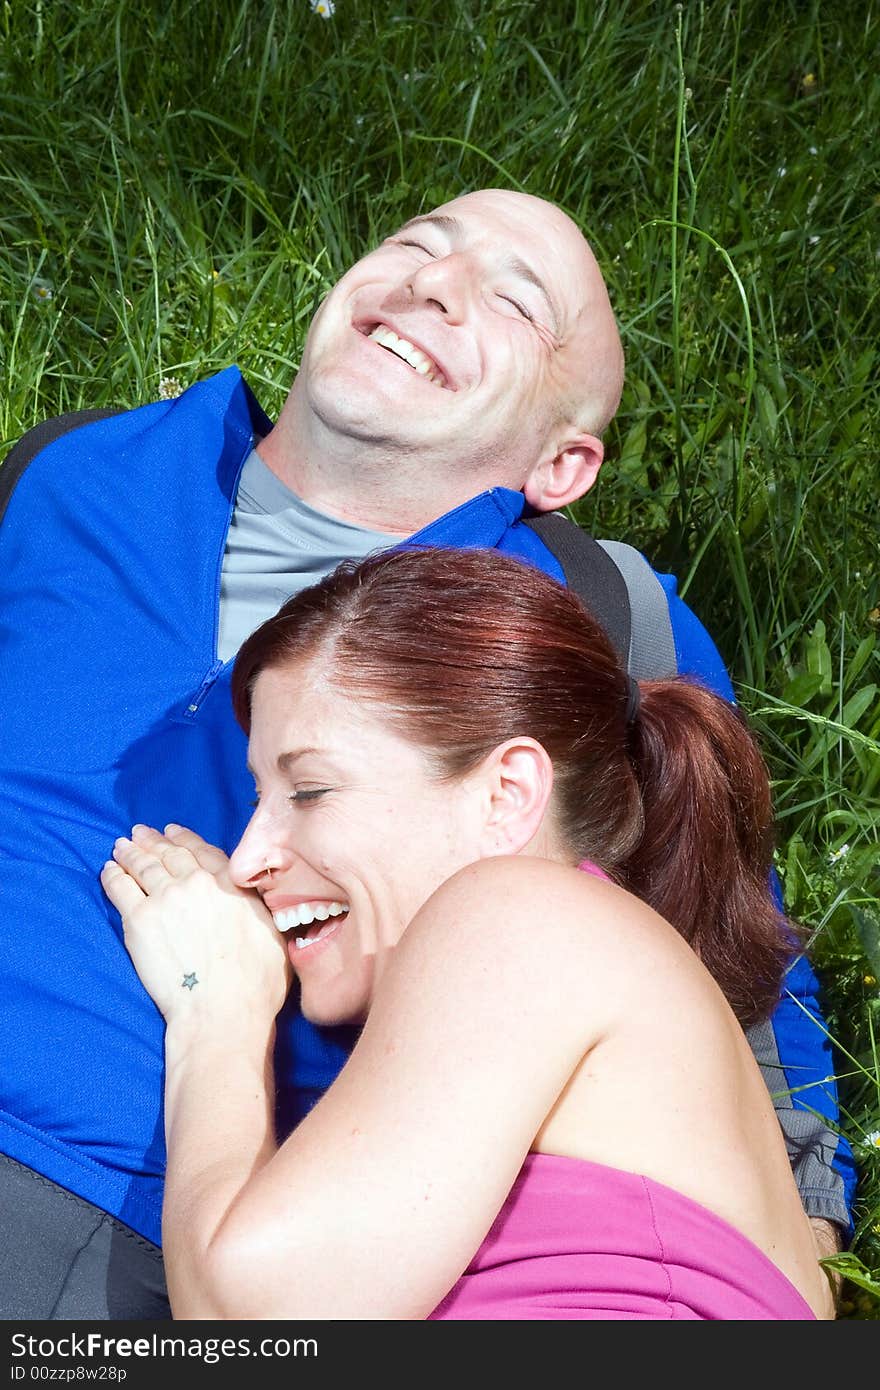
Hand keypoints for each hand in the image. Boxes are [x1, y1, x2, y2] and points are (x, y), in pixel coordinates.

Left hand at [101, 823, 290, 1028]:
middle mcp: (197, 883)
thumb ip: (257, 907)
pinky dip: (113, 876)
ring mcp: (165, 898)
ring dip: (131, 853)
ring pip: (143, 866)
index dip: (184, 839)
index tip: (172, 831)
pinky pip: (121, 888)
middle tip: (140, 833)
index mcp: (231, 883)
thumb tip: (253, 900)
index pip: (202, 851)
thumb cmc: (256, 983)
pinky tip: (108, 869)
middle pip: (170, 854)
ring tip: (121, 845)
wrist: (223, 1009)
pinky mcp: (139, 920)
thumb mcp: (273, 932)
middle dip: (153, 841)